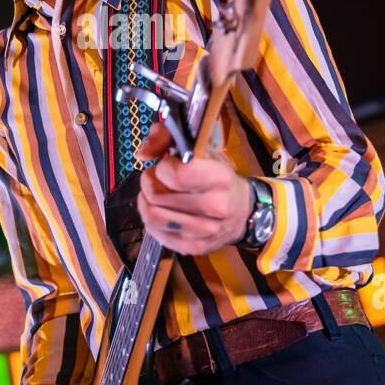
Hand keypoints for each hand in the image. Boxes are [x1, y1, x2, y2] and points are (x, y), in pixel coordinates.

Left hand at [135, 121, 254, 254]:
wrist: (242, 210)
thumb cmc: (218, 178)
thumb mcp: (201, 148)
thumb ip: (167, 137)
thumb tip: (143, 154)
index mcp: (219, 178)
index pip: (174, 175)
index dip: (162, 167)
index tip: (168, 165)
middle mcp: (215, 206)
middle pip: (157, 196)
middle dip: (149, 182)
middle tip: (157, 178)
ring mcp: (204, 231)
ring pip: (152, 217)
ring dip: (146, 201)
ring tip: (156, 194)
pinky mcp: (194, 247)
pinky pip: (155, 233)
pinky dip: (151, 219)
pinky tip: (162, 210)